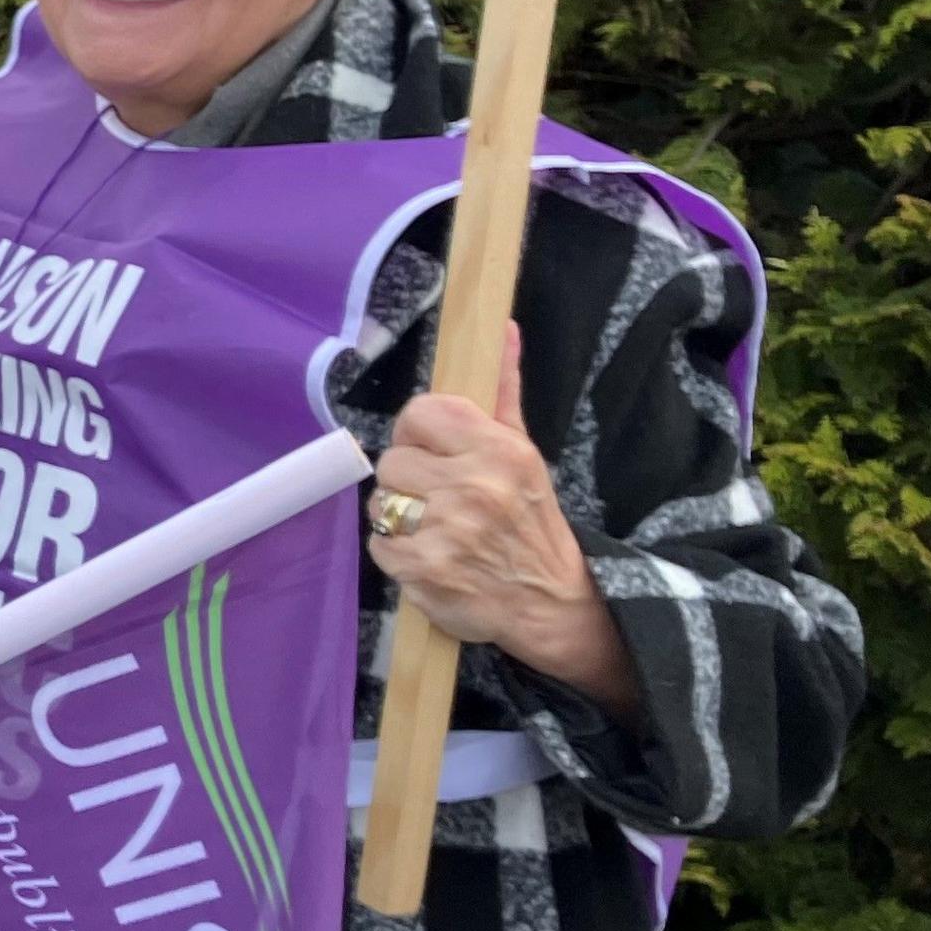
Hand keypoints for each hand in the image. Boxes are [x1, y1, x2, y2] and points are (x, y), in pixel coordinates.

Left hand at [370, 325, 641, 721]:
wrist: (552, 601)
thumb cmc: (530, 520)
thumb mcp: (525, 451)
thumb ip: (504, 392)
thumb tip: (502, 329)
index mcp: (497, 449)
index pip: (419, 414)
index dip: (417, 435)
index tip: (433, 454)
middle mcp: (474, 486)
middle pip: (392, 461)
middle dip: (409, 482)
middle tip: (440, 500)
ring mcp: (448, 531)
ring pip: (381, 503)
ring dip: (399, 519)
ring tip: (437, 529)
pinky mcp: (425, 571)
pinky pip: (378, 546)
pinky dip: (396, 554)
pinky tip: (430, 557)